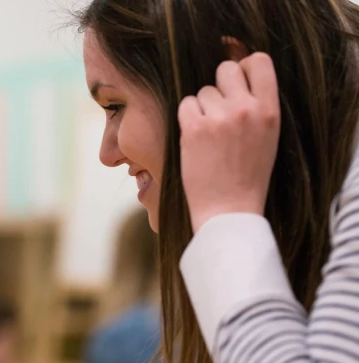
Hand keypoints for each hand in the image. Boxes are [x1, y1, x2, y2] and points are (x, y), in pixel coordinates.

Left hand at [178, 52, 280, 232]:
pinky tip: (196, 138)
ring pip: (203, 90)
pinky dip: (187, 117)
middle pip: (226, 69)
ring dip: (203, 107)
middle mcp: (245, 108)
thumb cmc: (248, 176)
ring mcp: (219, 117)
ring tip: (210, 135)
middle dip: (220, 85)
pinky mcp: (194, 128)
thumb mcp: (267, 136)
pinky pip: (186, 104)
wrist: (229, 208)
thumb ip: (257, 105)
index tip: (238, 81)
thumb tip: (239, 74)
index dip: (245, 66)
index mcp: (269, 110)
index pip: (259, 61)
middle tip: (219, 109)